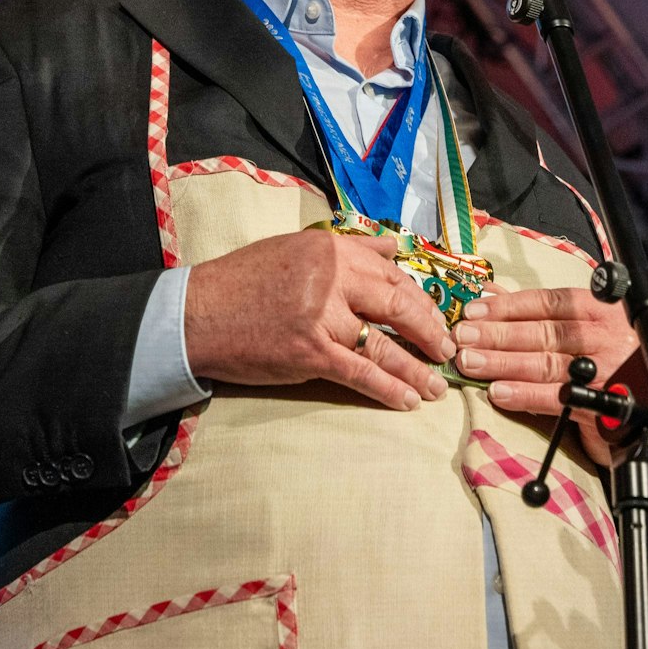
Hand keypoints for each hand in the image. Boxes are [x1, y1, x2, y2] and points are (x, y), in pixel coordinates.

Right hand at [184, 229, 457, 410]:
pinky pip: (361, 373)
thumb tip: (395, 249)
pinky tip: (408, 400)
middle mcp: (332, 277)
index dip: (422, 299)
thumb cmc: (245, 281)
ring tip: (437, 386)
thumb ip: (350, 249)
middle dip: (431, 332)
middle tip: (449, 350)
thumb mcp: (297, 248)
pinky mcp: (310, 353)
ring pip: (386, 345)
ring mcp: (322, 316)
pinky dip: (389, 389)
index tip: (438, 317)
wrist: (198, 314)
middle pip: (399, 306)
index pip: (393, 273)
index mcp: (331, 249)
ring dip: (417, 368)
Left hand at [453, 287, 639, 465]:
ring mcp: (604, 370)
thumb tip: (491, 294)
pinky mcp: (601, 405)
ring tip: (470, 362)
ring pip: (545, 363)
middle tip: (462, 336)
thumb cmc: (614, 356)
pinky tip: (498, 392)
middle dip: (498, 334)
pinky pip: (556, 398)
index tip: (475, 310)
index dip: (509, 305)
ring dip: (503, 363)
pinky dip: (524, 394)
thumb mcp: (585, 325)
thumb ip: (540, 312)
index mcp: (600, 310)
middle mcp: (604, 337)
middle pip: (543, 332)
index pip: (549, 302)